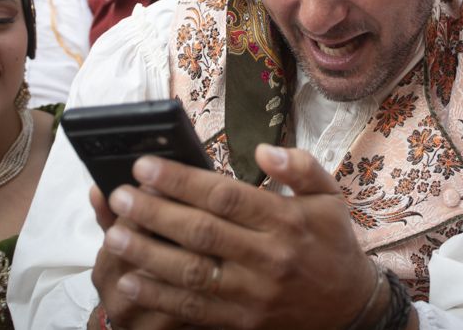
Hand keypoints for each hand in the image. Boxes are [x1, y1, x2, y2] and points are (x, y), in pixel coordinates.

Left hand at [98, 145, 382, 328]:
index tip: (145, 166)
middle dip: (155, 212)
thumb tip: (263, 149)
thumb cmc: (332, 242)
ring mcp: (254, 294)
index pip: (225, 196)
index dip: (181, 181)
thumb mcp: (329, 196)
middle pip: (202, 232)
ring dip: (148, 253)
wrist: (349, 308)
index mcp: (287, 221)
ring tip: (114, 233)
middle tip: (119, 195)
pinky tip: (131, 279)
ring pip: (192, 273)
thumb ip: (299, 167)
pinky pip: (194, 309)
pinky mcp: (242, 321)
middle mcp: (269, 257)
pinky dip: (159, 295)